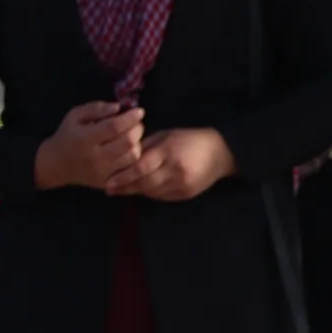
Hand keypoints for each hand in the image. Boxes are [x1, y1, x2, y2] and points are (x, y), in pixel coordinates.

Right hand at [33, 101, 144, 191]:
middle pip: (127, 142)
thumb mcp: (74, 116)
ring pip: (132, 156)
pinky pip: (129, 170)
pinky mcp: (106, 182)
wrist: (55, 165)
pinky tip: (129, 150)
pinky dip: (134, 158)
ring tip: (132, 136)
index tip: (139, 111)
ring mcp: (102, 172)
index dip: (130, 118)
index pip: (114, 127)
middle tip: (136, 123)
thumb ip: (96, 108)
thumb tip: (118, 107)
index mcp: (84, 139)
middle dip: (137, 129)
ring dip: (137, 143)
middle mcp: (94, 157)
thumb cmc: (67, 136)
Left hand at [106, 126, 233, 201]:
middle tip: (109, 189)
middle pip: (144, 183)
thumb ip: (146, 147)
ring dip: (135, 191)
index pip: (140, 167)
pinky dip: (150, 193)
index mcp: (169, 152)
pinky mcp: (186, 194)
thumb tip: (124, 156)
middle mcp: (175, 170)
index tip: (108, 182)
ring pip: (151, 192)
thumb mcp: (167, 135)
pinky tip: (141, 189)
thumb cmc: (190, 139)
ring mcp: (182, 184)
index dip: (123, 176)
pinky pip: (162, 197)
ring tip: (121, 188)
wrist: (222, 153)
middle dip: (125, 187)